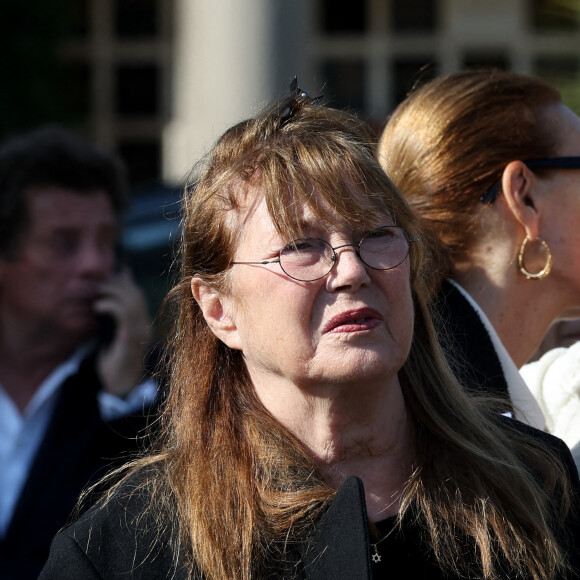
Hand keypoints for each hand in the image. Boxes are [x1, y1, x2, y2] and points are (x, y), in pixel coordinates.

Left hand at [94, 267, 152, 396]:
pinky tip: (97, 307)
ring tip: (97, 292)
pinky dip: (110, 305)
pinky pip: (123, 314)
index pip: (137, 296)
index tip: (113, 273)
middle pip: (136, 295)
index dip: (126, 282)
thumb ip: (111, 323)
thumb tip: (102, 303)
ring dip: (113, 292)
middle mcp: (144, 326)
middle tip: (100, 281)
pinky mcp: (131, 338)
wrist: (121, 387)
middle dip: (118, 283)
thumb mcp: (112, 339)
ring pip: (132, 301)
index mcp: (141, 325)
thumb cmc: (114, 364)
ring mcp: (140, 332)